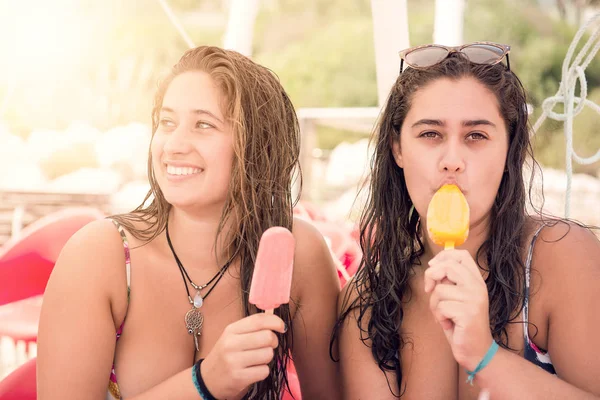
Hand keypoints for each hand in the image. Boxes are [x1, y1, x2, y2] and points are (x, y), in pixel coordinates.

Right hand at [201, 313, 285, 398]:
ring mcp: (234, 361)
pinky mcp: (239, 377)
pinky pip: (264, 371)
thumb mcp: (233, 336)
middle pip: (267, 337)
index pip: (259, 320)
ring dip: (267, 357)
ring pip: (268, 354)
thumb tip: (277, 322)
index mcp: (231, 330)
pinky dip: (263, 371)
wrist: (207, 379)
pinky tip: (253, 370)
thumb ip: (252, 328)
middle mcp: (231, 344)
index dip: (275, 322)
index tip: (281, 327)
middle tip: (268, 345)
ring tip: (257, 359)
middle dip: (273, 342)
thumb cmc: (225, 354)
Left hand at [424, 249, 492, 370]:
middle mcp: (478, 287)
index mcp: (476, 280)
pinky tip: (449, 324)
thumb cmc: (461, 323)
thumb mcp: (456, 297)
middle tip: (429, 289)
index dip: (443, 256)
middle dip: (431, 276)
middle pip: (449, 266)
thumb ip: (449, 281)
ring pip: (440, 289)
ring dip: (434, 305)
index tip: (433, 267)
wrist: (476, 350)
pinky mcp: (468, 313)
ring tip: (444, 315)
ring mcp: (474, 299)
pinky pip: (441, 307)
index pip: (462, 255)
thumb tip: (433, 266)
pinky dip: (439, 317)